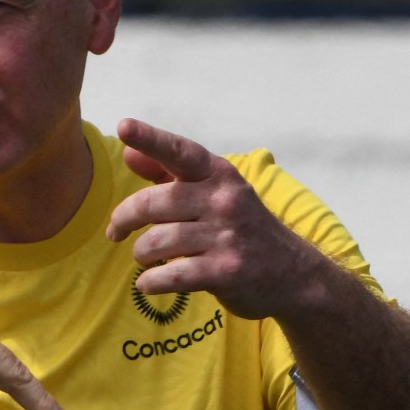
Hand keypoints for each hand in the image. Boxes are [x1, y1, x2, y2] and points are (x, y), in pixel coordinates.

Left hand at [105, 118, 329, 320]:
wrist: (294, 274)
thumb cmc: (241, 228)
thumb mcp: (213, 193)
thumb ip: (167, 173)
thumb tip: (129, 153)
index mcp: (219, 175)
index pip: (180, 152)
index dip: (151, 139)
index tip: (124, 126)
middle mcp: (224, 200)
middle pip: (153, 203)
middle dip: (124, 218)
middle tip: (115, 231)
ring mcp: (227, 236)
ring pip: (157, 241)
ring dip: (140, 253)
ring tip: (143, 257)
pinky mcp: (226, 271)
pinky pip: (171, 274)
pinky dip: (150, 281)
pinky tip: (147, 283)